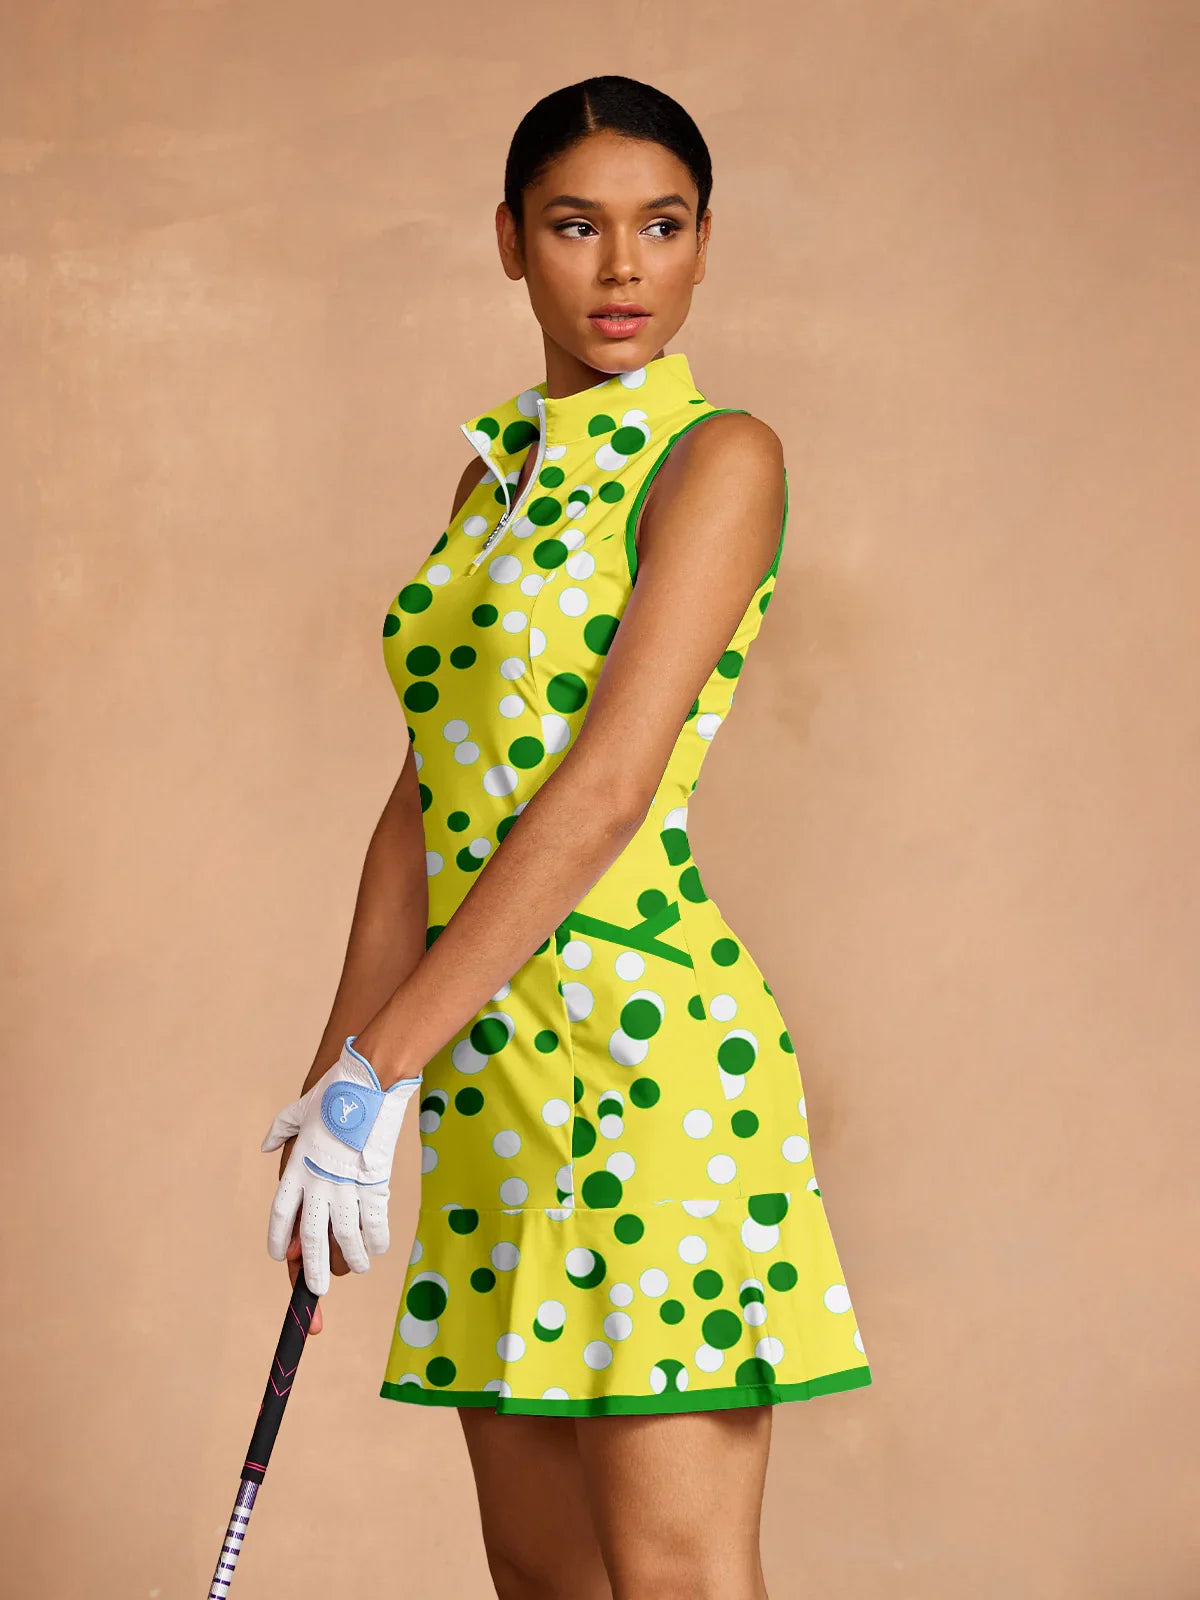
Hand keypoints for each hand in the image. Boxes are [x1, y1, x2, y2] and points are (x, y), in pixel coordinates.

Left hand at [260, 1036, 422, 1296]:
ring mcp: (347, 1184)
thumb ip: (280, 1131)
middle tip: (316, 1290)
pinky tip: (376, 1250)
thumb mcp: (297, 1110)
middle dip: (312, 1267)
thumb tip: (267, 1145)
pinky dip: (375, 1239)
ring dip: (349, 1258)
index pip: (281, 1213)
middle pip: (310, 1235)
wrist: (367, 1082)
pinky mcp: (374, 1182)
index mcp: (297, 1167)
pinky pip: (374, 1220)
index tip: (280, 1258)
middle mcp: (318, 1182)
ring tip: (354, 1270)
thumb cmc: (333, 1093)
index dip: (279, 1239)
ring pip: (344, 1235)